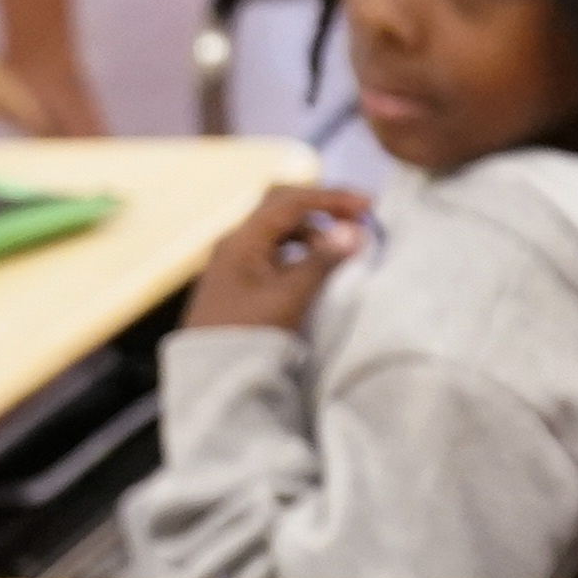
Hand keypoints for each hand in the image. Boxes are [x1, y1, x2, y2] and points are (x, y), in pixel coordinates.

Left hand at [182, 181, 371, 334]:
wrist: (209, 378)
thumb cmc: (247, 334)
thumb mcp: (290, 297)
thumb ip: (323, 261)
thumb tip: (355, 231)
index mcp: (242, 240)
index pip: (290, 201)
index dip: (331, 198)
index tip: (368, 206)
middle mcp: (236, 245)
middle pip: (282, 210)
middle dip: (322, 211)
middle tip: (357, 222)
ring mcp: (236, 264)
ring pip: (280, 234)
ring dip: (314, 235)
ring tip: (340, 257)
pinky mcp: (241, 284)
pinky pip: (276, 255)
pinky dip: (302, 254)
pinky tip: (318, 273)